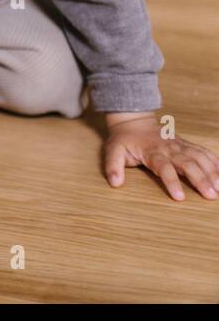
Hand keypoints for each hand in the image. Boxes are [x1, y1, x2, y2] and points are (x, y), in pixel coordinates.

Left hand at [103, 111, 218, 200]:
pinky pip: (204, 152)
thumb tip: (115, 183)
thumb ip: (113, 166)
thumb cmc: (124, 140)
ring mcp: (180, 145)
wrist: (134, 122)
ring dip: (212, 172)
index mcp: (152, 152)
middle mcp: (169, 149)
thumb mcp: (112, 151)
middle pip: (188, 163)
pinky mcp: (187, 145)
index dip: (171, 182)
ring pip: (199, 157)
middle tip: (211, 195)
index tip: (179, 198)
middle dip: (200, 179)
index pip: (164, 168)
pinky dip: (215, 161)